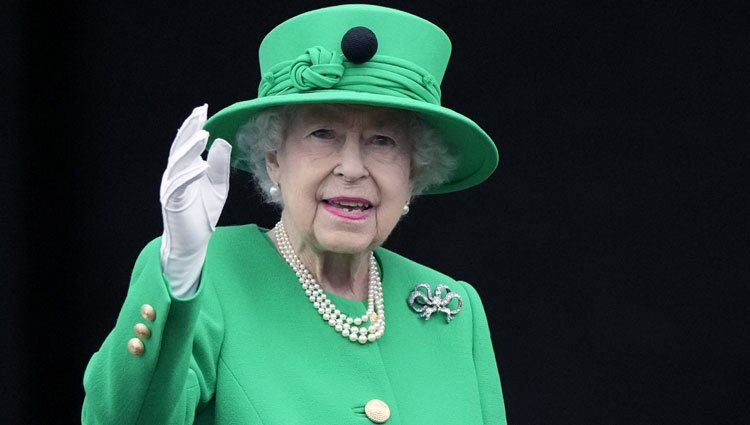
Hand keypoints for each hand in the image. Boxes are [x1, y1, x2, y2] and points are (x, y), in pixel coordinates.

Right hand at [159, 104, 231, 296]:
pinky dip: (190, 174)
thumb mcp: (217, 186)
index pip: (187, 144)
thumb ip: (219, 165)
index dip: (193, 127)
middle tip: (199, 113)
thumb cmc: (203, 214)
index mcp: (184, 170)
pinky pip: (180, 185)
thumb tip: (222, 141)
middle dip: (189, 130)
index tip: (203, 110)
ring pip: (179, 163)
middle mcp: (174, 176)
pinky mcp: (173, 203)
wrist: (193, 243)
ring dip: (191, 149)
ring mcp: (171, 188)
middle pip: (180, 148)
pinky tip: (201, 165)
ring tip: (203, 135)